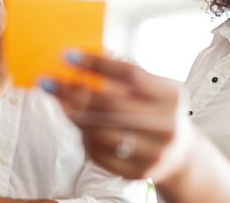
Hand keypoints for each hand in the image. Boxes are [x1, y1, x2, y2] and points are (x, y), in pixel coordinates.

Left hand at [45, 52, 194, 181]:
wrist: (180, 154)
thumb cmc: (159, 113)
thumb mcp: (152, 90)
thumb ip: (122, 77)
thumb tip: (82, 63)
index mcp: (171, 97)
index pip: (130, 74)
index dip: (97, 64)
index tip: (68, 56)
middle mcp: (166, 126)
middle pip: (111, 105)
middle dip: (74, 91)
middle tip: (49, 82)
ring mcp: (153, 152)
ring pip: (100, 132)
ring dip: (74, 115)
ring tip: (61, 102)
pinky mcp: (137, 172)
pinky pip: (99, 154)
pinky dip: (82, 136)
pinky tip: (78, 123)